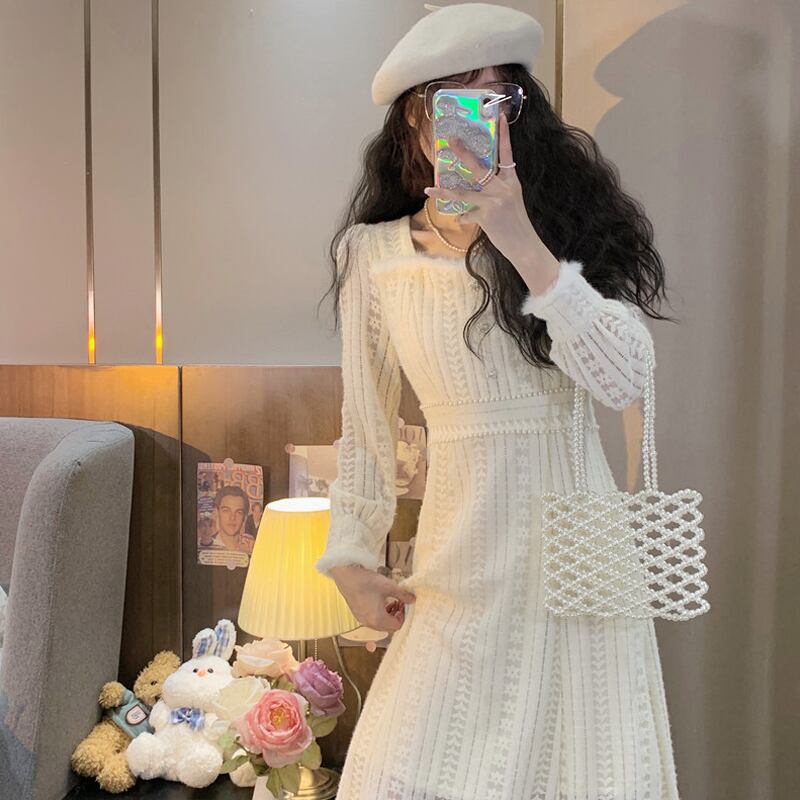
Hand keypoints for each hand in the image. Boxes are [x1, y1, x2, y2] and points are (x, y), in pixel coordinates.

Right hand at [329, 564, 415, 632]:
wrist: (346, 576)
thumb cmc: (365, 581)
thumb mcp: (388, 586)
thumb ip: (402, 594)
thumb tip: (412, 599)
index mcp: (377, 619)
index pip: (396, 626)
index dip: (403, 616)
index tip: (403, 604)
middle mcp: (369, 623)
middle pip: (388, 627)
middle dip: (395, 616)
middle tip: (398, 603)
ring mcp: (361, 619)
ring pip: (379, 624)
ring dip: (387, 615)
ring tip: (389, 601)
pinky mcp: (357, 614)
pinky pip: (371, 620)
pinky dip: (378, 614)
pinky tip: (378, 600)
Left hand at [423, 113, 554, 278]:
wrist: (525, 246)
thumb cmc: (517, 224)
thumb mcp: (512, 201)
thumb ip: (497, 190)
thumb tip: (476, 186)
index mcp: (512, 182)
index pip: (508, 154)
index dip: (504, 135)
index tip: (500, 116)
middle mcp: (504, 188)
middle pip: (479, 167)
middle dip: (462, 153)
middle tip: (450, 140)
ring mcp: (495, 201)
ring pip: (464, 192)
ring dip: (445, 192)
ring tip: (430, 189)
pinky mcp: (487, 216)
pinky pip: (466, 214)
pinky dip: (461, 217)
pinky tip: (460, 220)